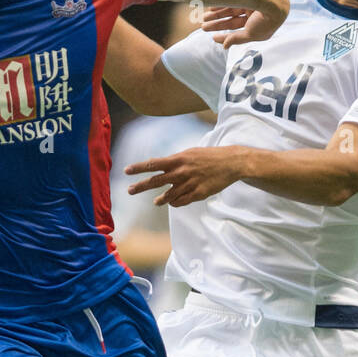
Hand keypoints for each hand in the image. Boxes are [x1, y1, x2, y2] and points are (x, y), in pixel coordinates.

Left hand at [125, 146, 243, 206]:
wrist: (231, 163)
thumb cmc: (209, 157)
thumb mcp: (189, 153)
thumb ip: (174, 161)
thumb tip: (158, 165)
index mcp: (178, 159)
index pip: (153, 163)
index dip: (139, 167)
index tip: (126, 170)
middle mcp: (181, 172)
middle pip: (156, 181)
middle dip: (141, 186)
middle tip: (129, 190)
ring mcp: (189, 184)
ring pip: (168, 196)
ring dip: (160, 200)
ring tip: (156, 202)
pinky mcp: (198, 194)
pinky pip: (181, 202)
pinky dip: (175, 203)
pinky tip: (173, 202)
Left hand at [203, 0, 288, 48]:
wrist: (275, 2)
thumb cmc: (266, 21)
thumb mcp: (251, 34)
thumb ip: (237, 39)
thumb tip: (224, 46)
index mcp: (256, 24)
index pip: (237, 30)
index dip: (224, 35)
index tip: (212, 37)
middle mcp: (253, 13)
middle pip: (232, 19)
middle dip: (217, 23)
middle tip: (204, 26)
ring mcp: (251, 2)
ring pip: (230, 8)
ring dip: (217, 13)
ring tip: (204, 17)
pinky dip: (223, 2)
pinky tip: (212, 6)